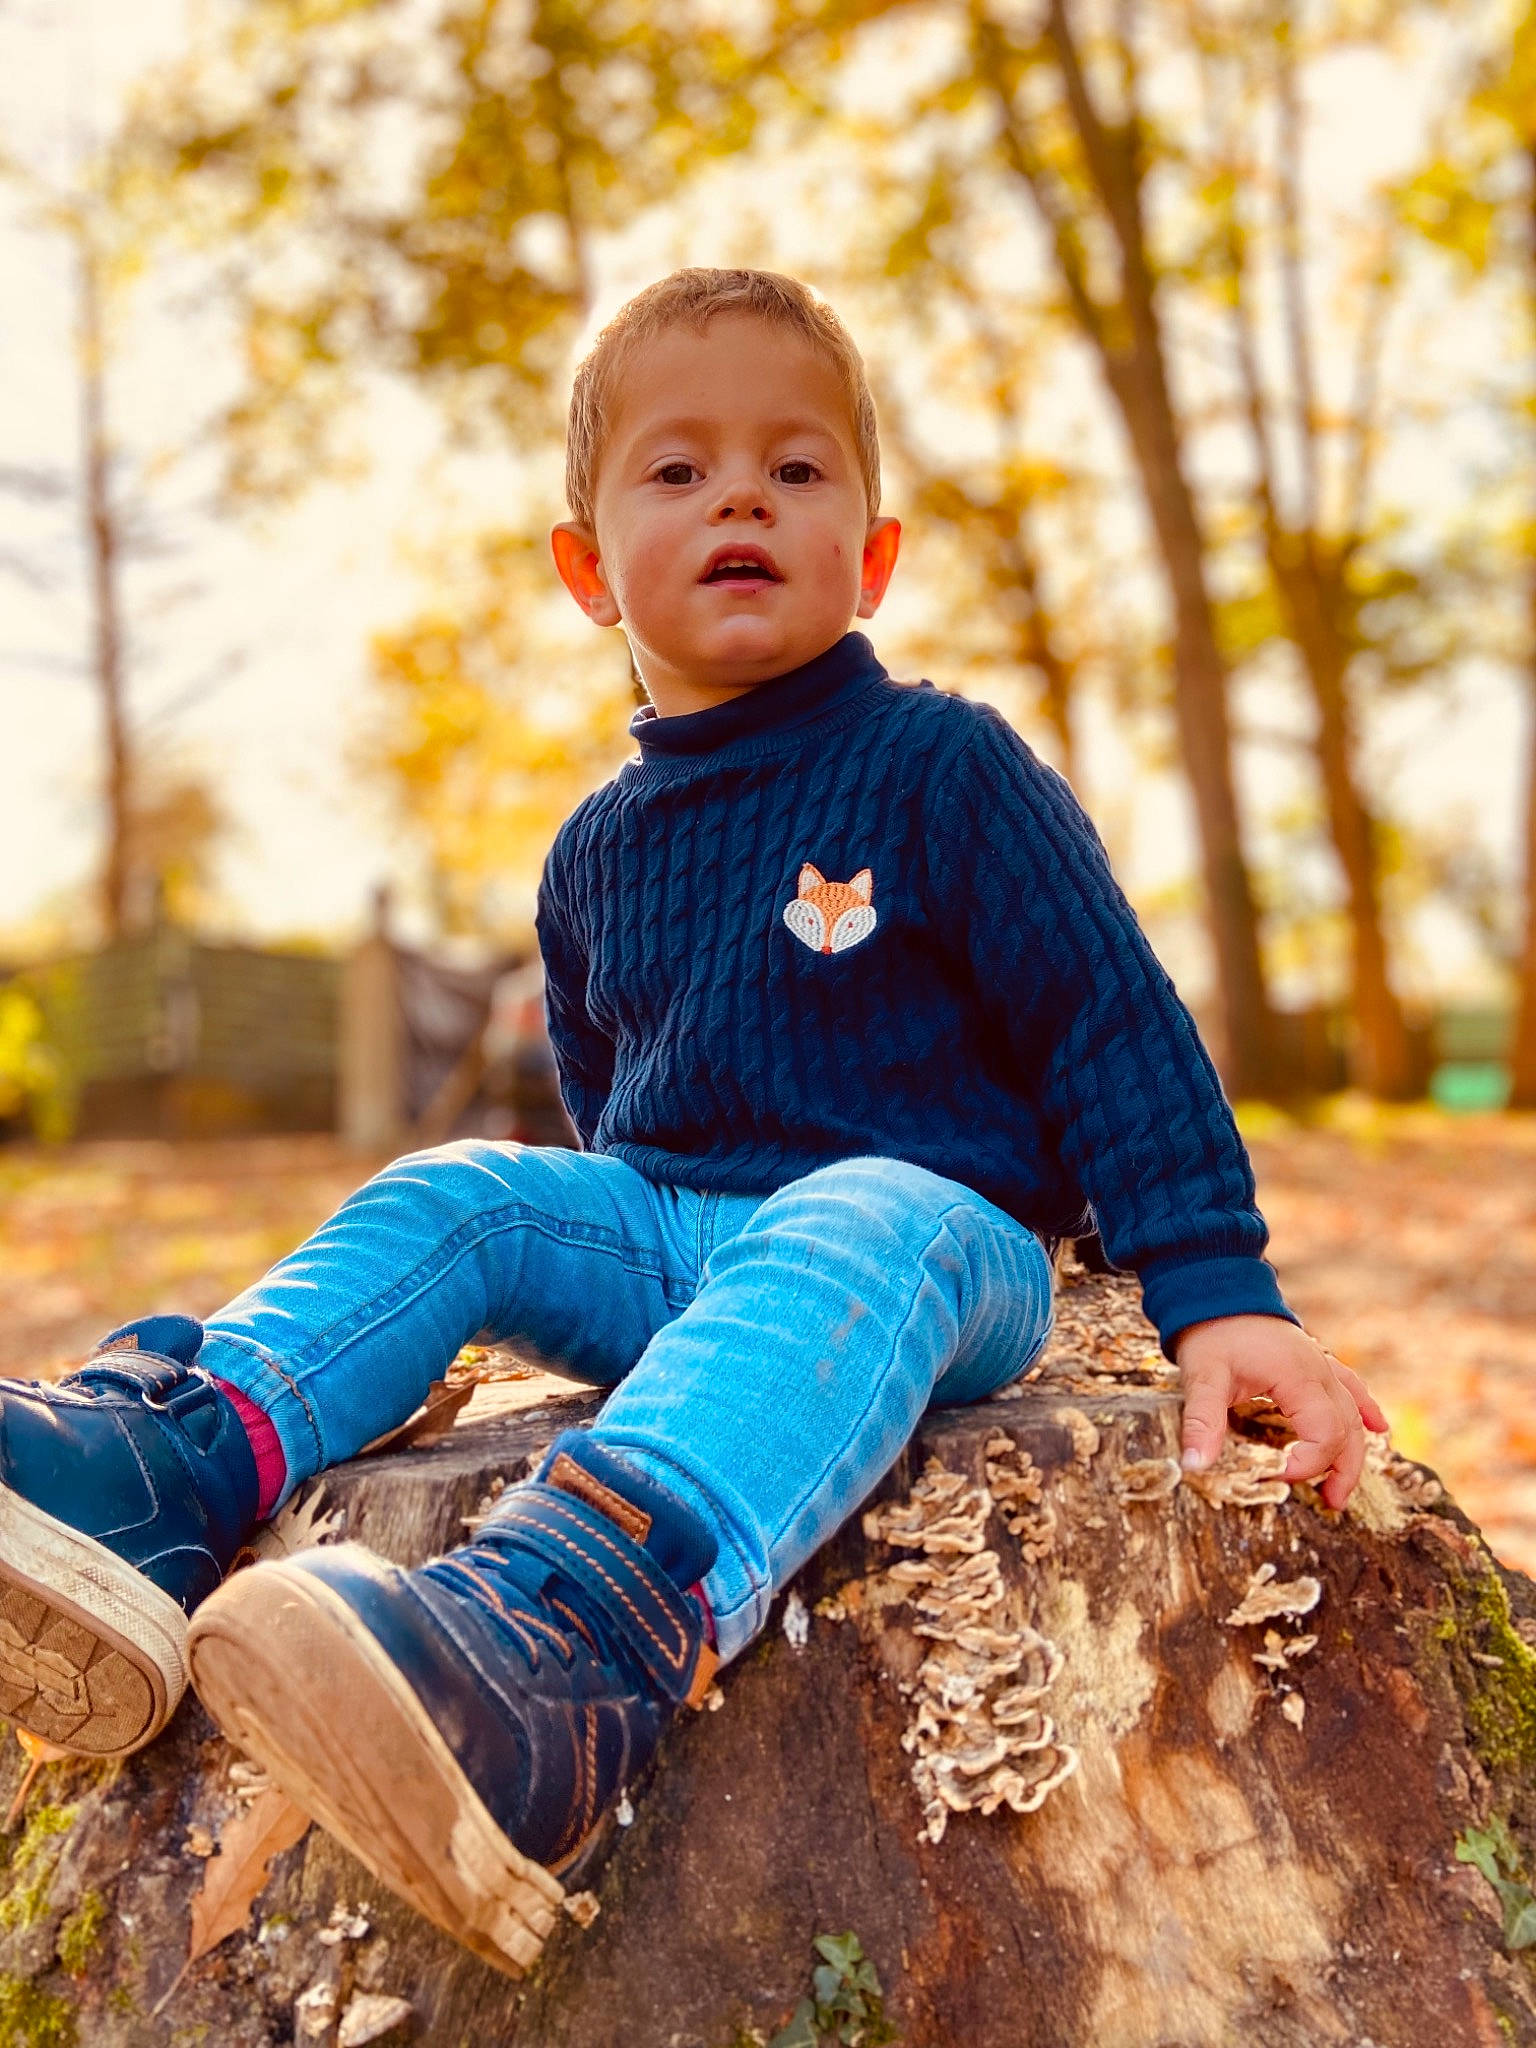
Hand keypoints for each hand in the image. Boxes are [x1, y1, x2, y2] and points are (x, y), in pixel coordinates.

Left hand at [1175, 1314, 1387, 1510]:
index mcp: (1299, 1377)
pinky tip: (1380, 1428)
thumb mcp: (1202, 1376)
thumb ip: (1202, 1421)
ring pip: (1354, 1415)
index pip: (1324, 1434)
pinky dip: (1365, 1410)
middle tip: (1330, 1504)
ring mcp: (1322, 1365)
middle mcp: (1320, 1373)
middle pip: (1348, 1430)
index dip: (1307, 1464)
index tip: (1275, 1479)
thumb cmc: (1211, 1331)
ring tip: (1342, 1490)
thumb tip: (1194, 1466)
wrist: (1215, 1288)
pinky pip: (1351, 1389)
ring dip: (1354, 1452)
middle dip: (1341, 1470)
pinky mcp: (1316, 1362)